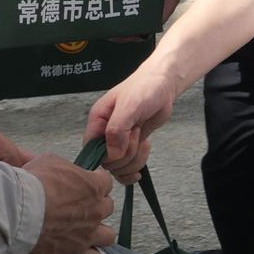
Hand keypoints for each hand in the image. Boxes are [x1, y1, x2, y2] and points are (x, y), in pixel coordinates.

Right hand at [23, 152, 115, 253]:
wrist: (20, 211)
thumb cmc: (33, 184)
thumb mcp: (49, 161)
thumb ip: (64, 167)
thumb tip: (63, 171)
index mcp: (93, 186)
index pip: (107, 182)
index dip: (96, 181)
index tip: (87, 183)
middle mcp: (96, 210)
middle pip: (107, 208)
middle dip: (96, 206)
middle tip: (80, 206)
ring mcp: (88, 234)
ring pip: (108, 235)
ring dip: (99, 232)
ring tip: (85, 230)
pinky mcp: (76, 253)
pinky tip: (81, 250)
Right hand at [86, 68, 177, 183]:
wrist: (162, 86)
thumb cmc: (144, 88)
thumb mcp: (130, 106)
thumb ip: (117, 129)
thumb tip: (112, 154)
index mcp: (98, 120)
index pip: (90, 148)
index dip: (105, 154)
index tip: (121, 147)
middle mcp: (105, 132)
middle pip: (107, 161)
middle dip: (126, 154)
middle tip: (136, 133)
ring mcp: (119, 141)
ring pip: (119, 167)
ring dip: (135, 158)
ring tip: (141, 138)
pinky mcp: (131, 146)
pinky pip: (128, 167)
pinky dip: (136, 168)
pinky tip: (141, 164)